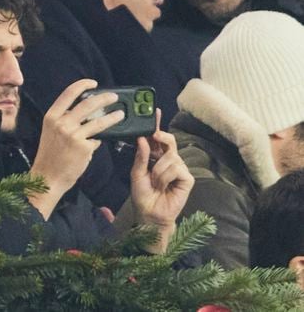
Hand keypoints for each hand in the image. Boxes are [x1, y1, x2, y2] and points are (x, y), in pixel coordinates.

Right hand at [29, 79, 124, 219]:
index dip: (83, 85)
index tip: (93, 83)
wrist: (47, 177)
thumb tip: (85, 112)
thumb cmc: (50, 156)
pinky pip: (97, 139)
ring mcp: (73, 135)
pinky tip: (101, 140)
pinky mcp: (83, 147)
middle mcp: (62, 123)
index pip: (69, 93)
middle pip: (88, 104)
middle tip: (113, 97)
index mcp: (52, 116)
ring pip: (98, 121)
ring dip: (112, 116)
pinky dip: (99, 140)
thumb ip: (64, 120)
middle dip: (104, 98)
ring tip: (120, 115)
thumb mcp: (51, 132)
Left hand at [130, 110, 193, 252]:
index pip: (157, 138)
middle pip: (169, 141)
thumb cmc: (142, 195)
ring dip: (158, 171)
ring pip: (170, 157)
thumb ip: (140, 156)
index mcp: (155, 157)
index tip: (155, 111)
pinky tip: (164, 186)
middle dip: (162, 137)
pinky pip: (176, 168)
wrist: (149, 214)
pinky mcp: (187, 178)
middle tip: (155, 137)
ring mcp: (179, 168)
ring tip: (155, 183)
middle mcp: (169, 160)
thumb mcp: (136, 174)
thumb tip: (143, 139)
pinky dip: (166, 177)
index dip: (157, 125)